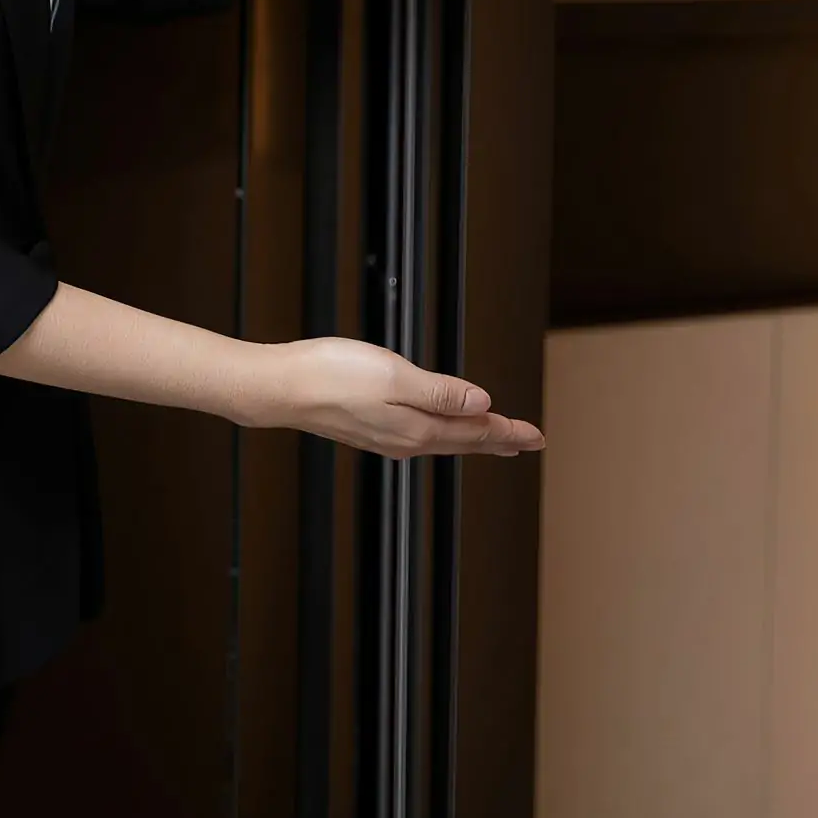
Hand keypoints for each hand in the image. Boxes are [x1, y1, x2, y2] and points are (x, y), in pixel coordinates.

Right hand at [245, 336, 544, 457]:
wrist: (280, 389)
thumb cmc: (330, 375)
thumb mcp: (395, 376)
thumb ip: (440, 392)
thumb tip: (483, 405)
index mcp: (418, 428)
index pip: (476, 430)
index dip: (509, 430)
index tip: (537, 435)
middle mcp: (405, 439)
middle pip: (463, 440)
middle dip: (498, 440)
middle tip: (528, 441)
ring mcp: (385, 437)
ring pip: (443, 440)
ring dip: (472, 438)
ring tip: (493, 439)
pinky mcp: (368, 429)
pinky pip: (420, 436)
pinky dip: (443, 433)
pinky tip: (438, 430)